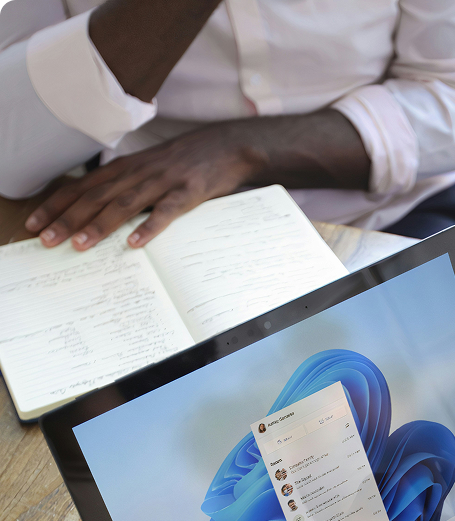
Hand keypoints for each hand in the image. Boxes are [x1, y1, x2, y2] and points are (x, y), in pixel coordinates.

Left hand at [25, 124, 266, 250]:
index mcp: (125, 169)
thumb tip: (99, 210)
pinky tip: (135, 244)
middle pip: (95, 197)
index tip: (34, 224)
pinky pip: (166, 212)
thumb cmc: (185, 162)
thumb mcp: (149, 169)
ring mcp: (162, 182)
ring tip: (80, 245)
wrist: (226, 147)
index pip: (81, 188)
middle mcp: (137, 173)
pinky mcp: (187, 192)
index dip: (56, 206)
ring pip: (123, 205)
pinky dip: (149, 227)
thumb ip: (125, 186)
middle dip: (67, 219)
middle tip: (46, 241)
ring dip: (99, 225)